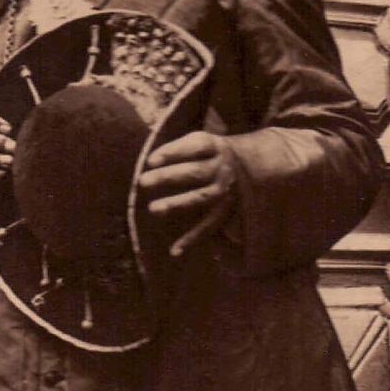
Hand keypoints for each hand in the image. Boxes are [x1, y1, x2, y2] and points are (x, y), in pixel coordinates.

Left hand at [138, 131, 235, 254]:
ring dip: (177, 204)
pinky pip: (208, 226)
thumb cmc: (208, 153)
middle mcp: (221, 169)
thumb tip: (149, 162)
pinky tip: (174, 250)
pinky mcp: (224, 212)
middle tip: (143, 181)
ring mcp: (224, 191)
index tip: (150, 160)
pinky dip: (192, 239)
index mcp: (214, 147)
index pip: (194, 148)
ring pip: (200, 198)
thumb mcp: (199, 140)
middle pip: (194, 172)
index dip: (173, 152)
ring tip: (153, 208)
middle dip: (168, 176)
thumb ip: (177, 149)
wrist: (246, 166)